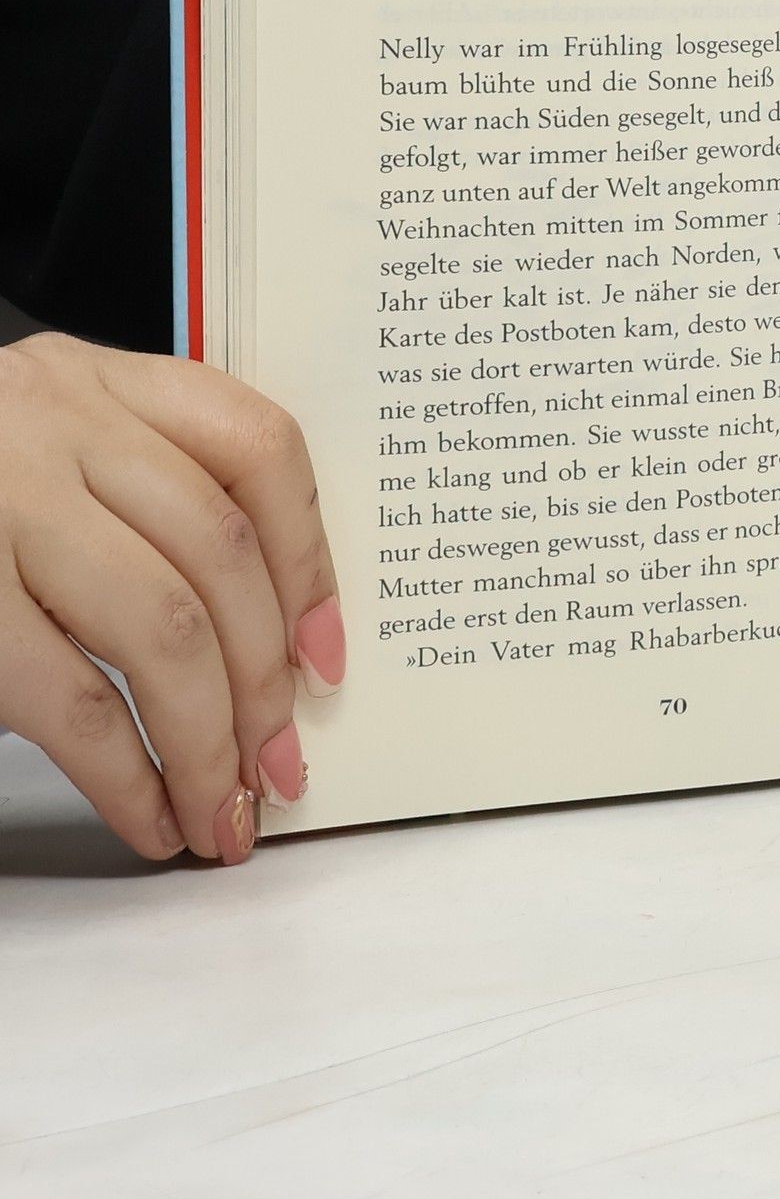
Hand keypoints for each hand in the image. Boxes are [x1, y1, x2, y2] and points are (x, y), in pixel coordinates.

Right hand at [0, 331, 343, 860]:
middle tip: (280, 768)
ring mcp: (2, 502)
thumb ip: (147, 509)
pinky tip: (151, 815)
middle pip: (219, 553)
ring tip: (223, 810)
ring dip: (207, 739)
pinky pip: (74, 700)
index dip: (310, 561)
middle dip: (264, 680)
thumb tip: (272, 654)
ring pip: (163, 626)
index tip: (327, 659)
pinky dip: (126, 774)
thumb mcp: (50, 457)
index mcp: (103, 382)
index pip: (260, 447)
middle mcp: (57, 421)